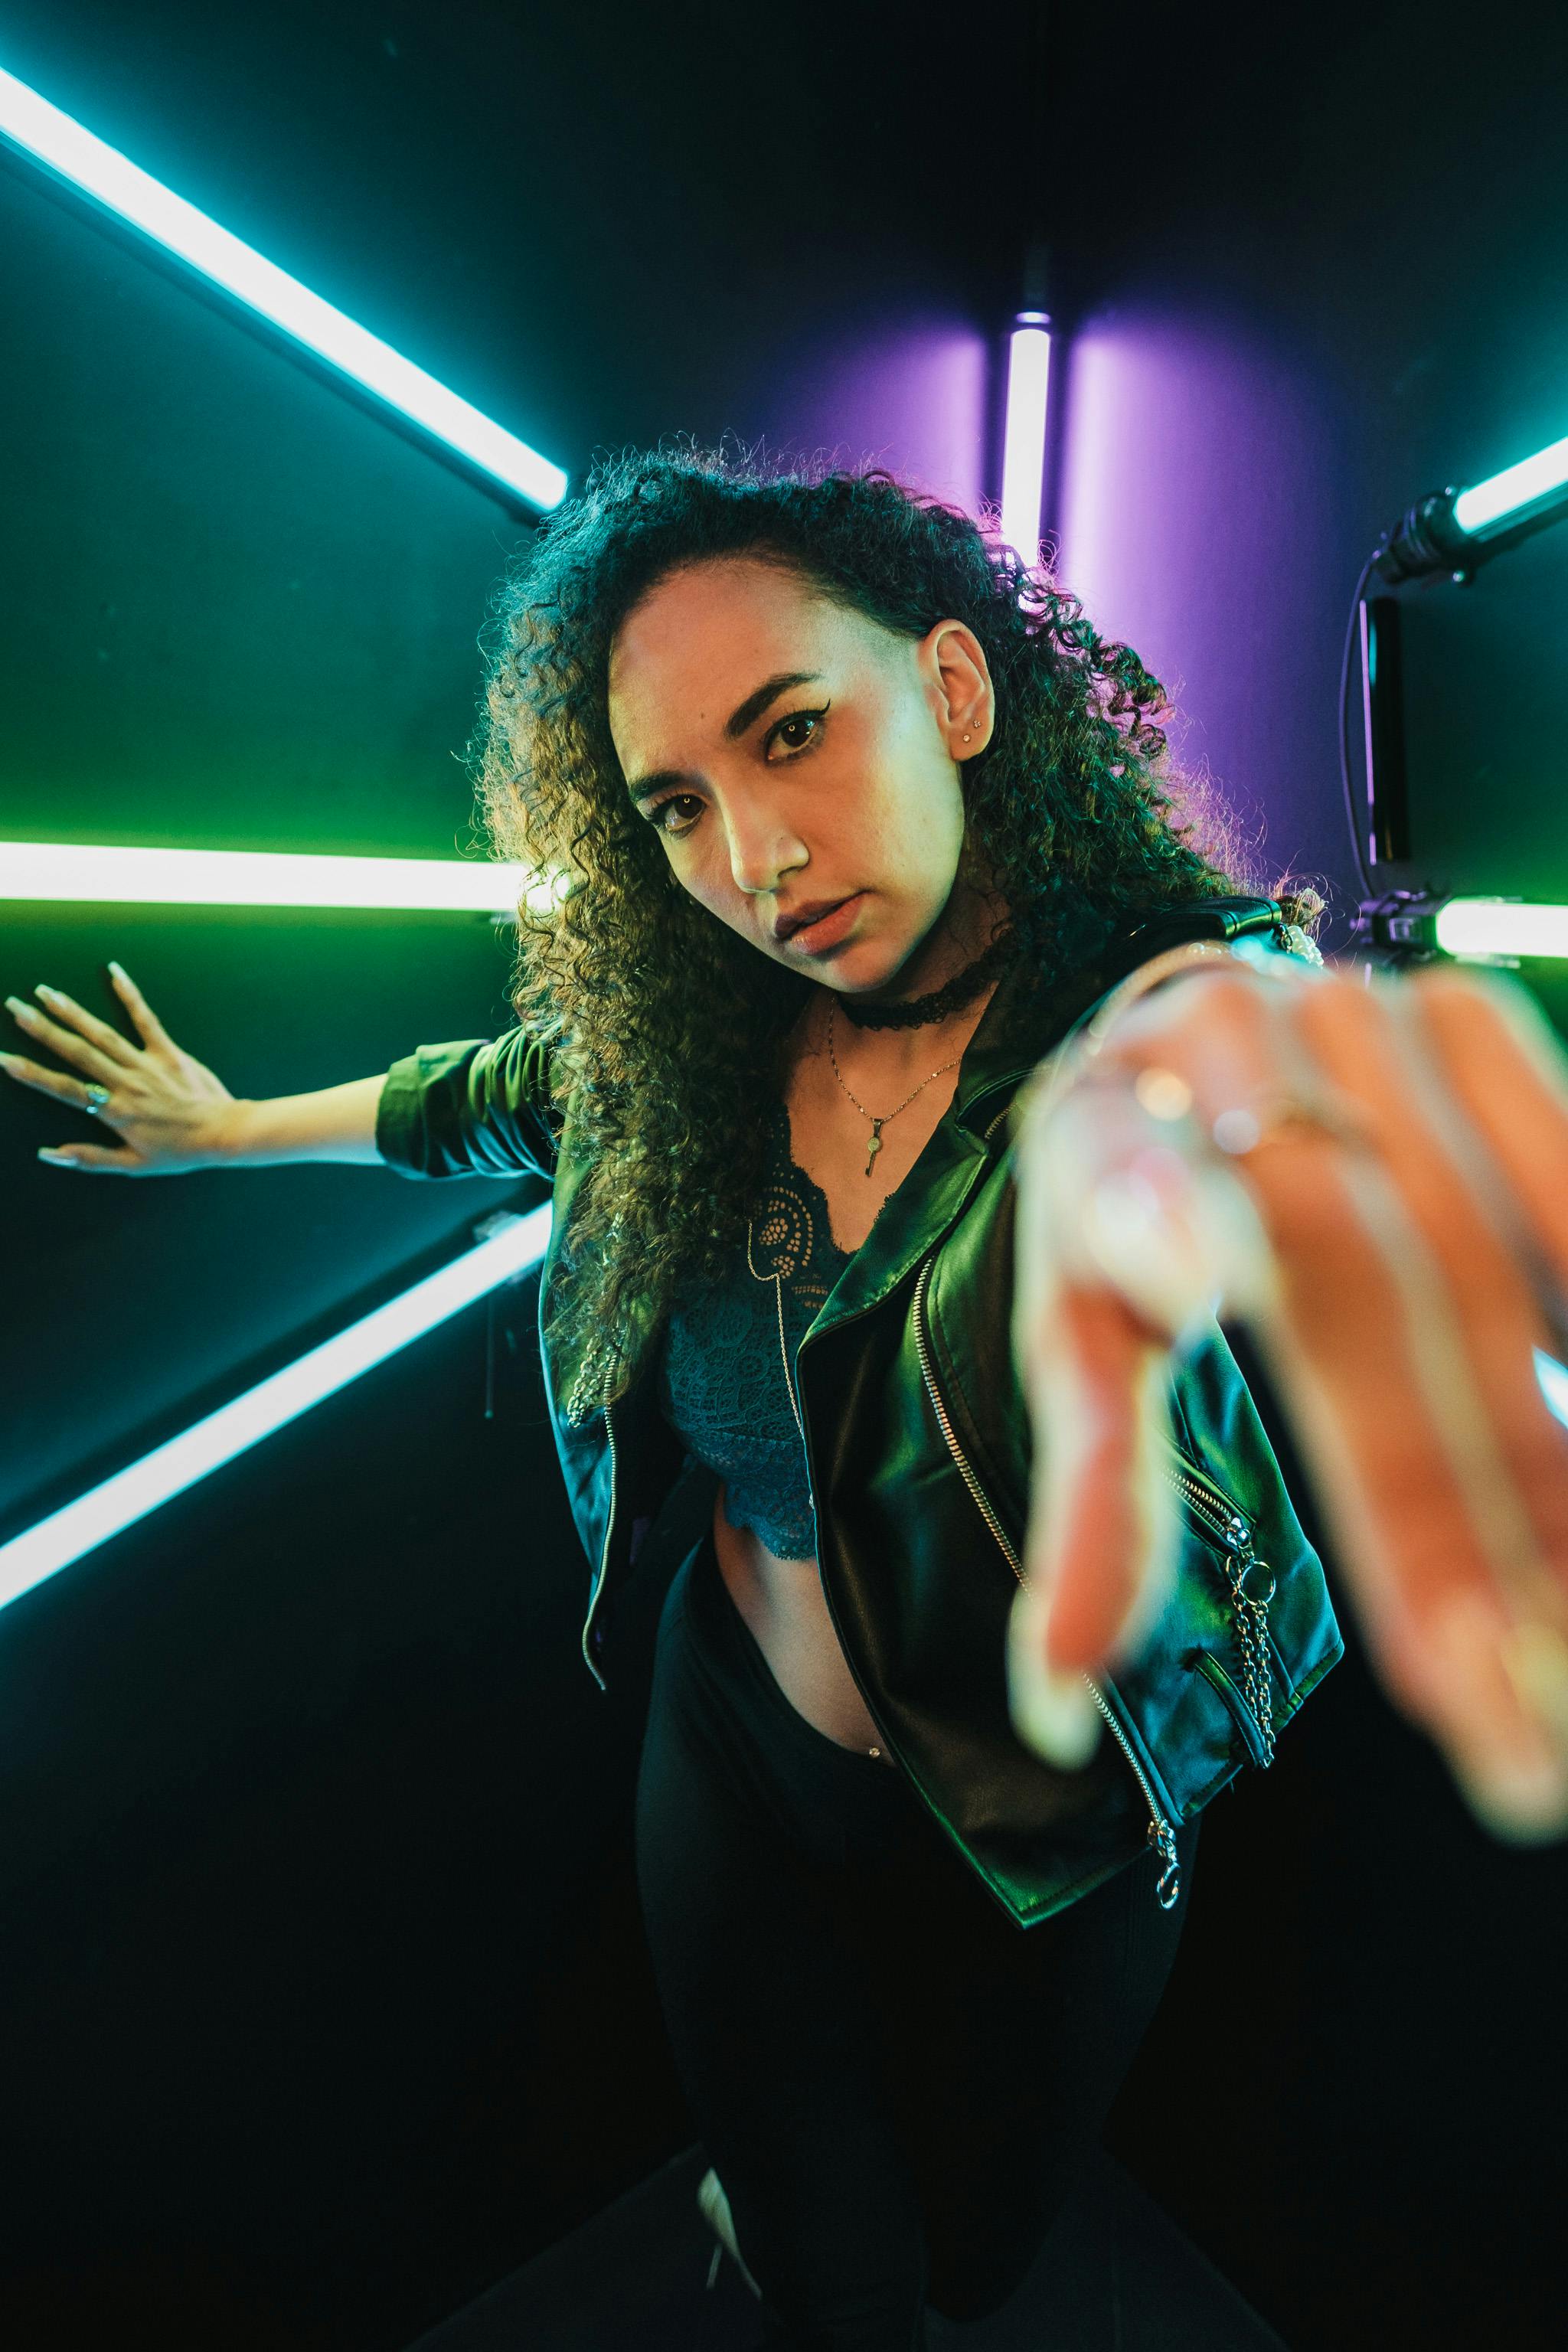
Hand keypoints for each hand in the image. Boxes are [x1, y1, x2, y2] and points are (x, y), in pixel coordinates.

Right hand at [2, 966, 239, 1174]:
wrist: (226, 1134)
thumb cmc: (179, 1153)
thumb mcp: (133, 1165)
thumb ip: (88, 1159)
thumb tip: (48, 1154)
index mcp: (114, 1111)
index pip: (64, 1089)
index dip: (32, 1074)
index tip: (5, 1058)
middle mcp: (127, 1084)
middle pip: (77, 1052)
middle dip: (42, 1028)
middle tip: (14, 1006)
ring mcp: (147, 1064)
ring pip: (103, 1034)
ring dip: (73, 1010)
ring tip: (45, 991)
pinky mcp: (169, 1051)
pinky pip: (146, 1019)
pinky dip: (130, 994)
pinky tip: (114, 970)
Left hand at [1008, 945, 1567, 1843]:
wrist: (1196, 1039)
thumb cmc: (1125, 1230)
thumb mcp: (1081, 1349)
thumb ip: (1091, 1504)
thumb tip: (1051, 1709)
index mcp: (1091, 1131)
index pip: (1124, 1194)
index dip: (1162, 1226)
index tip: (1195, 1291)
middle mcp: (1222, 1049)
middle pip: (1351, 1289)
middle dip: (1438, 1519)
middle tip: (1503, 1726)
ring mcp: (1361, 1019)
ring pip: (1488, 1257)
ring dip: (1553, 1467)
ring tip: (1567, 1659)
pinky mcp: (1474, 1014)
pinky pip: (1561, 1186)